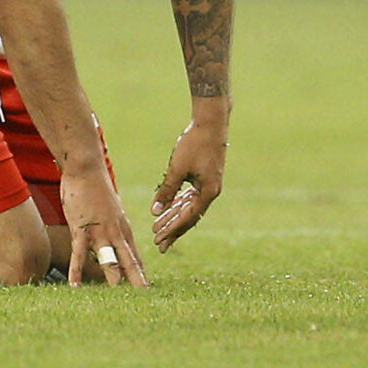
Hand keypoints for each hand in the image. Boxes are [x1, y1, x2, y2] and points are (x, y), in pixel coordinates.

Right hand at [60, 165, 147, 287]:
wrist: (86, 168)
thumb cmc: (96, 187)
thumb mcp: (111, 208)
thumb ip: (113, 224)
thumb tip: (113, 236)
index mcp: (123, 227)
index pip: (135, 256)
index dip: (140, 273)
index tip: (146, 289)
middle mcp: (116, 232)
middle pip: (129, 261)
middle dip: (136, 280)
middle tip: (144, 298)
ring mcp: (100, 232)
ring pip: (109, 259)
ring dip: (113, 277)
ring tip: (117, 296)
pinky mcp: (82, 229)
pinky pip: (79, 254)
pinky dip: (76, 271)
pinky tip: (75, 285)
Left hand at [151, 111, 227, 251]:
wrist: (210, 123)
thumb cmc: (194, 143)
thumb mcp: (177, 168)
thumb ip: (167, 190)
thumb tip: (156, 211)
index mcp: (208, 192)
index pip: (188, 218)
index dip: (172, 229)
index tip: (159, 240)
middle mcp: (211, 192)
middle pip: (190, 217)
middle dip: (173, 230)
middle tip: (159, 245)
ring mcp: (209, 185)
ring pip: (189, 207)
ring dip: (174, 218)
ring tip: (159, 229)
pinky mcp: (204, 177)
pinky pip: (190, 197)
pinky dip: (178, 204)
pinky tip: (167, 210)